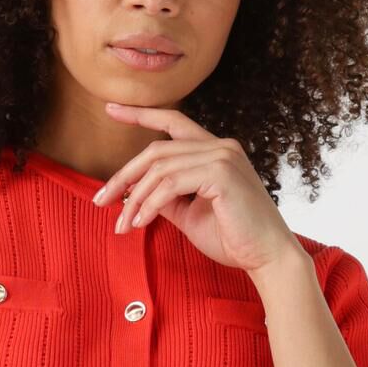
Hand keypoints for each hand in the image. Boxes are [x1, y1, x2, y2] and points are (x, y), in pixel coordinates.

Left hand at [93, 105, 298, 275]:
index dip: (140, 114)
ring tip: (123, 225)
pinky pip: (171, 184)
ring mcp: (222, 157)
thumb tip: (135, 192)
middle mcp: (220, 146)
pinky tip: (141, 222)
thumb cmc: (233, 239)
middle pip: (156, 150)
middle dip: (123, 176)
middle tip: (100, 201)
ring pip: (160, 169)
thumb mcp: (190, 215)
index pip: (173, 121)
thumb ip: (166, 199)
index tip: (111, 109)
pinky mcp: (221, 174)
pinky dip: (149, 204)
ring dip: (134, 199)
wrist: (267, 258)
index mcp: (215, 151)